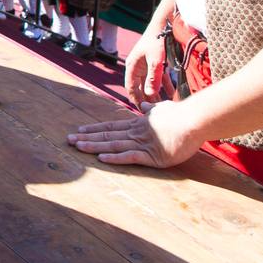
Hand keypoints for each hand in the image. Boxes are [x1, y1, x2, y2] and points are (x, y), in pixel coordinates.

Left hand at [67, 100, 202, 167]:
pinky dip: (115, 158)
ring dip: (94, 146)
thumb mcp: (164, 108)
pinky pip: (130, 156)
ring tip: (77, 146)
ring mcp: (143, 143)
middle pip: (107, 135)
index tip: (79, 130)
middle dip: (86, 137)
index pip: (111, 126)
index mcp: (138, 124)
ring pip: (113, 145)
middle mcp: (136, 132)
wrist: (195, 119)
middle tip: (68, 139)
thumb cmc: (182, 114)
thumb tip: (146, 104)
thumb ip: (153, 109)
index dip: (94, 129)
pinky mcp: (153, 156)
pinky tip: (101, 158)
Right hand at [123, 29, 167, 104]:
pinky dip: (164, 85)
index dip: (136, 99)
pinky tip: (172, 94)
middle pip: (140, 87)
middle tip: (154, 112)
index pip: (131, 88)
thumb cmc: (157, 41)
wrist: (163, 26)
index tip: (142, 110)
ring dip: (156, 93)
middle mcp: (137, 67)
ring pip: (150, 84)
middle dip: (147, 99)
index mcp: (132, 66)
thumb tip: (149, 94)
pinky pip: (158, 78)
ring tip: (163, 105)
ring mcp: (146, 66)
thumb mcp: (156, 61)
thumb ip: (153, 79)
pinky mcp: (155, 64)